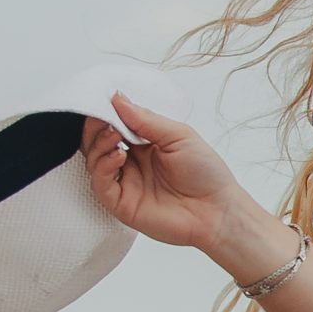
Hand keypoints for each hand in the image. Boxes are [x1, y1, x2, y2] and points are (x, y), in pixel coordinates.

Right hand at [84, 91, 241, 250]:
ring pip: (94, 161)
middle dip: (97, 127)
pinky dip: (103, 166)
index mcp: (146, 145)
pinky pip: (100, 184)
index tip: (104, 101)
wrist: (218, 212)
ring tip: (114, 134)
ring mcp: (125, 183)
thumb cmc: (207, 174)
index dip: (107, 113)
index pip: (115, 125)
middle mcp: (132, 163)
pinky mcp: (121, 203)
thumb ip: (147, 119)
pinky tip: (118, 155)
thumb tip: (118, 99)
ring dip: (99, 144)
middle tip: (102, 116)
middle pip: (98, 142)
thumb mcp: (179, 136)